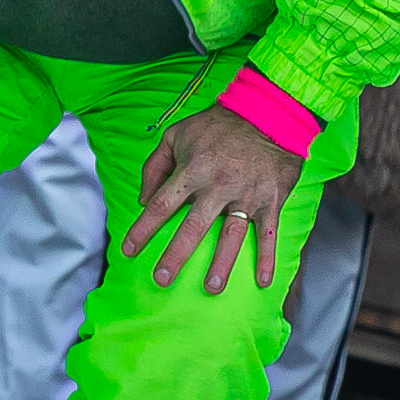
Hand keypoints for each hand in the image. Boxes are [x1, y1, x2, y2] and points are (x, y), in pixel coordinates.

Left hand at [126, 102, 303, 295]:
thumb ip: (155, 166)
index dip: (142, 229)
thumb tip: (143, 201)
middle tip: (162, 279)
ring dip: (221, 263)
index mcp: (192, 170)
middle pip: (193, 226)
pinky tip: (262, 281)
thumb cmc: (217, 125)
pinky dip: (266, 258)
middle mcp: (218, 185)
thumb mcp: (177, 135)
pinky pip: (268, 233)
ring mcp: (246, 194)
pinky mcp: (270, 199)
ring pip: (231, 235)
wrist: (268, 112)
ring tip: (211, 288)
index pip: (161, 205)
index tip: (128, 250)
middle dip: (175, 255)